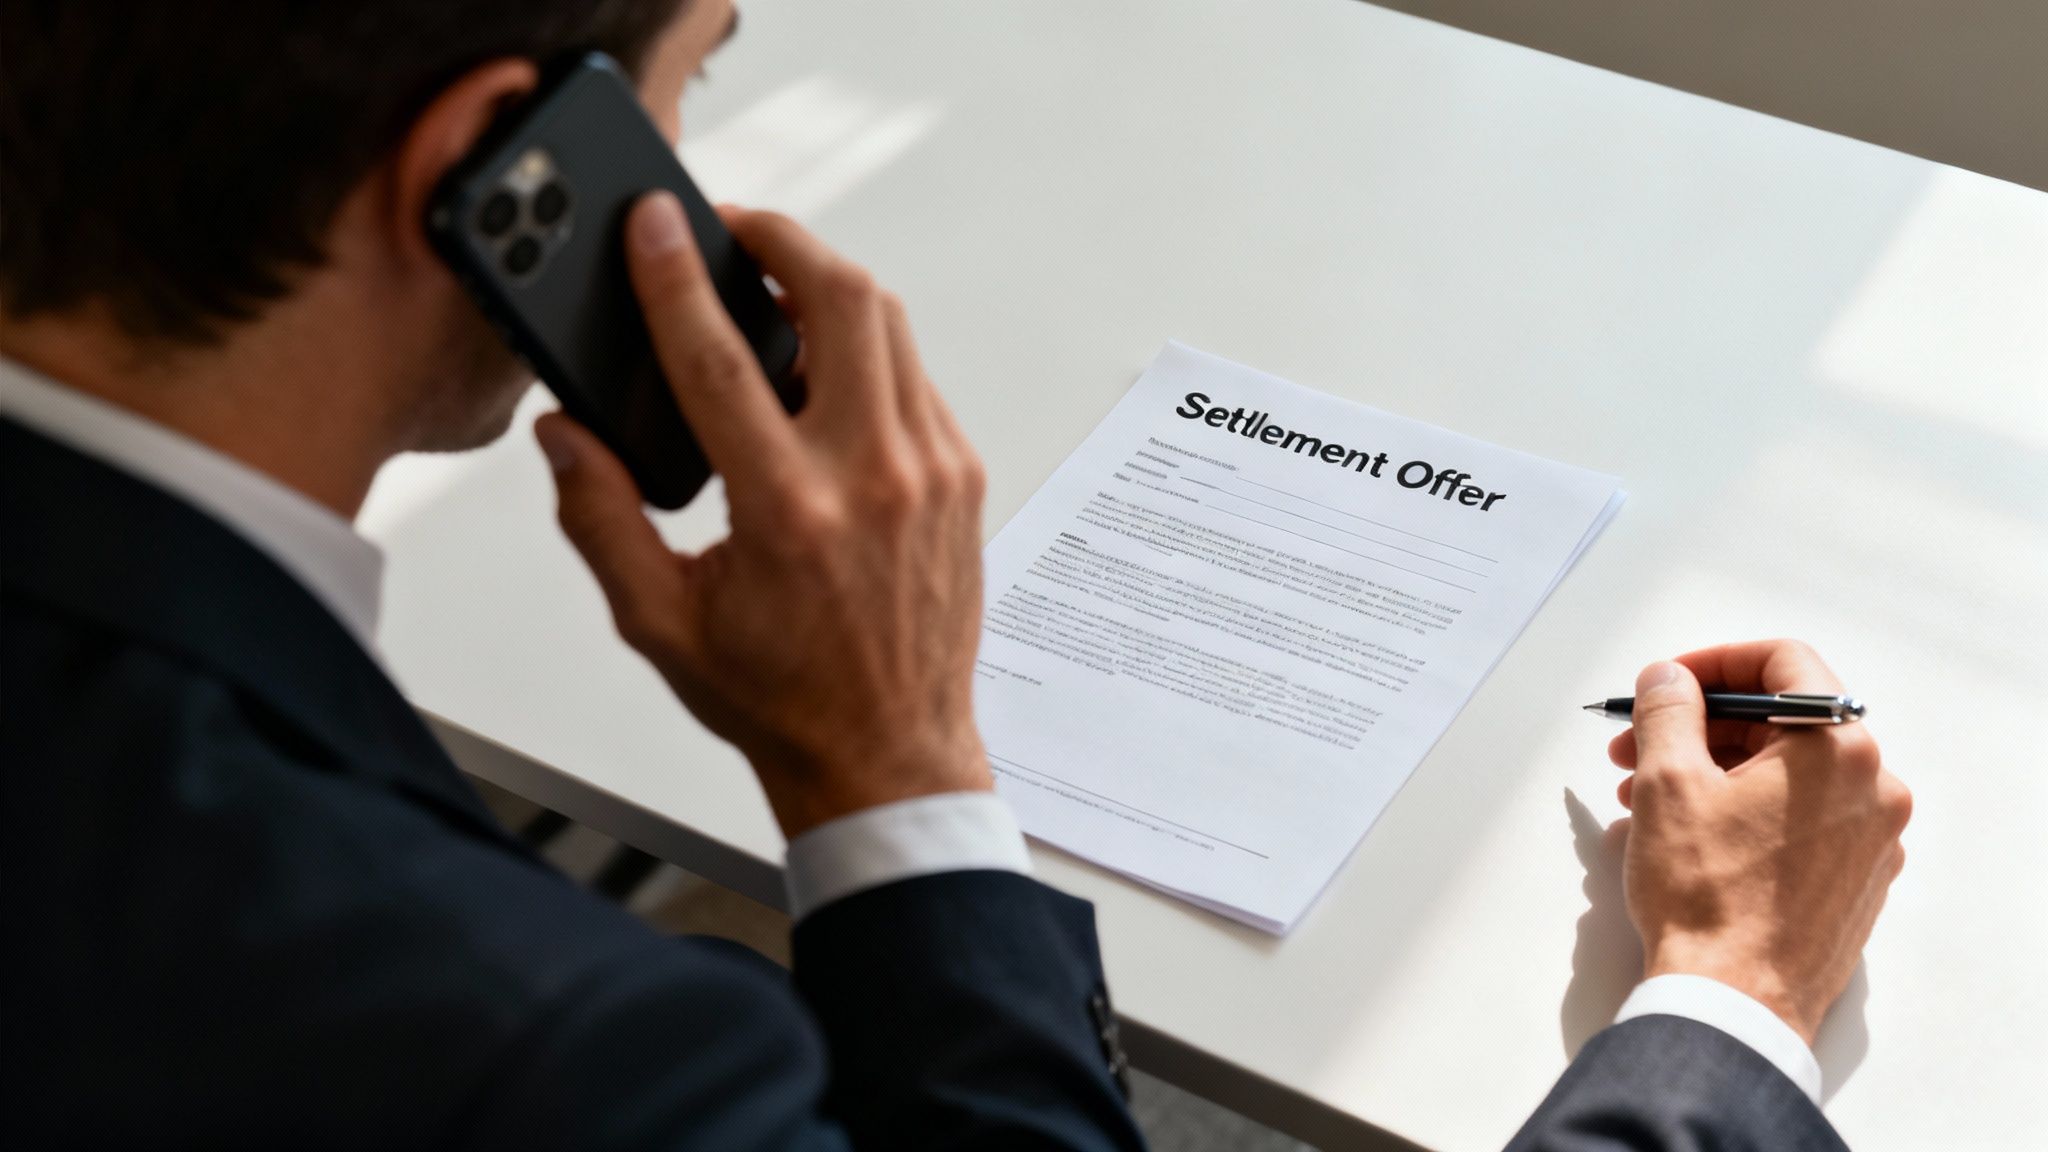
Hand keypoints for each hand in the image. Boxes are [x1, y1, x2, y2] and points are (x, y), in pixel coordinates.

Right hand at [533, 192, 991, 838]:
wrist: (888, 753)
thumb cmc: (784, 699)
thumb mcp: (660, 623)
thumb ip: (600, 519)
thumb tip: (566, 433)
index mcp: (790, 513)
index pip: (723, 359)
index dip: (676, 279)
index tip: (653, 225)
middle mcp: (873, 478)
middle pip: (840, 299)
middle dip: (780, 238)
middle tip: (728, 228)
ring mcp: (931, 472)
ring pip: (889, 324)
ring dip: (825, 284)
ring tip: (767, 287)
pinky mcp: (961, 476)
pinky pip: (912, 375)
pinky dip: (865, 348)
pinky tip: (818, 368)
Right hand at [1608, 640, 1910, 1042]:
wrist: (1735, 1004)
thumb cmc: (1707, 896)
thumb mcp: (1668, 781)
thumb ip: (1668, 710)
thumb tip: (1670, 679)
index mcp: (1839, 749)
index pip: (1783, 663)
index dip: (1713, 662)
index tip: (1667, 683)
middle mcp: (1872, 789)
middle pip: (1779, 723)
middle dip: (1697, 728)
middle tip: (1634, 746)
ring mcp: (1870, 841)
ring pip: (1782, 777)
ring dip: (1709, 773)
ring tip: (1640, 801)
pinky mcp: (1854, 884)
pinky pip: (1794, 823)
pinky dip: (1739, 815)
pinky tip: (1678, 838)